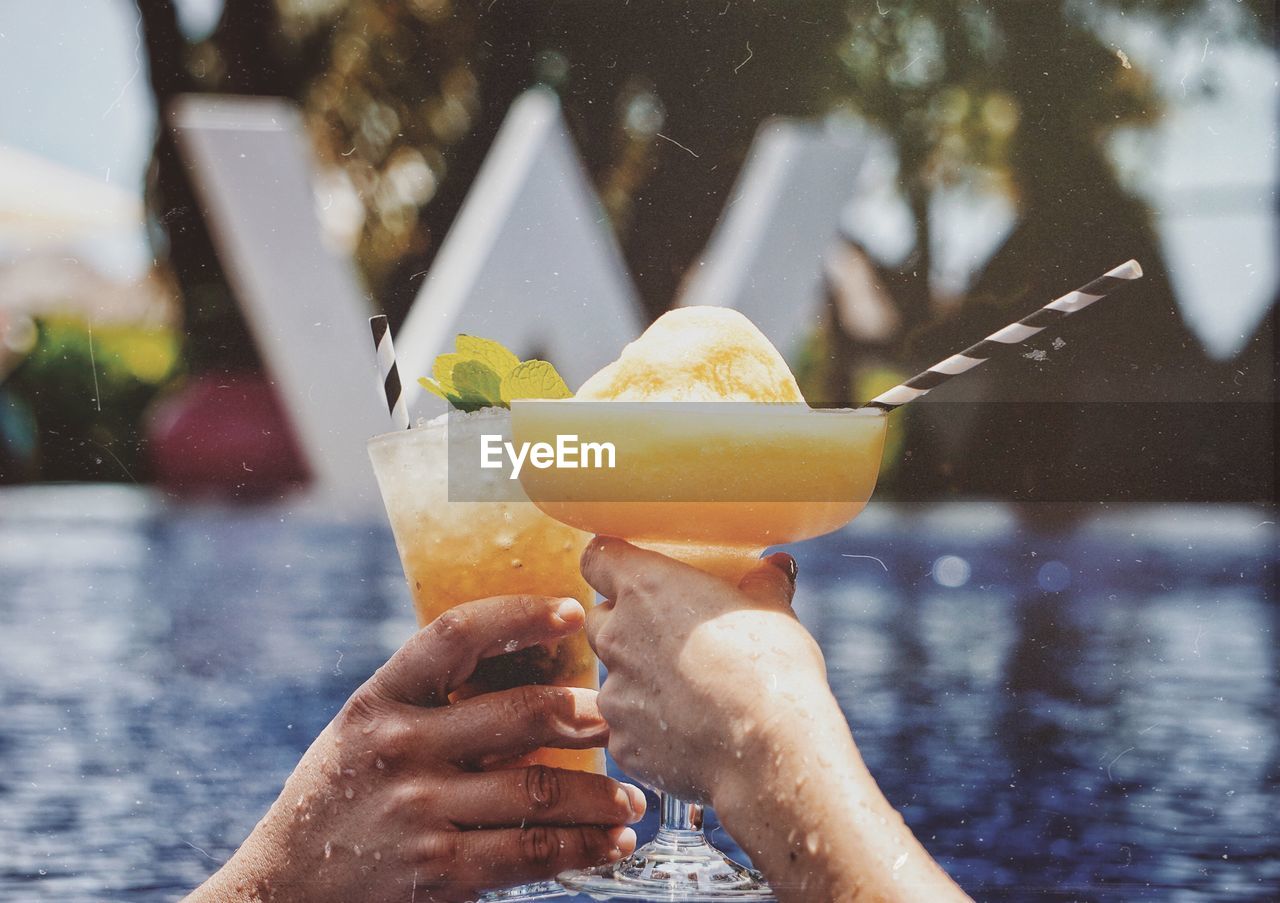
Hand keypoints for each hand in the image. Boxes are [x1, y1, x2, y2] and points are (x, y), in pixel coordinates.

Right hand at [187, 595, 644, 902]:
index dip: (520, 615)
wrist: (283, 888)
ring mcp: (419, 810)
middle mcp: (399, 746)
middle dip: (584, 713)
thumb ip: (430, 704)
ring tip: (632, 798)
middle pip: (517, 714)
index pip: (455, 636)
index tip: (572, 610)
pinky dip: (581, 847)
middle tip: (621, 716)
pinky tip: (611, 843)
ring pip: (537, 789)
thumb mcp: (365, 732)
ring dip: (598, 793)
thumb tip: (530, 676)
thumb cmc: (339, 798)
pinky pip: (529, 851)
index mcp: (380, 699)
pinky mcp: (438, 869)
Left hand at [581, 538, 969, 902]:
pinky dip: (650, 728)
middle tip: (669, 634)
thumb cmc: (772, 669)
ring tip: (691, 693)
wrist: (770, 751)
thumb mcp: (774, 611)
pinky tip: (691, 733)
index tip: (631, 569)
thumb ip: (763, 583)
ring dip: (640, 679)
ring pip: (615, 678)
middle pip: (600, 619)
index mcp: (646, 589)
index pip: (597, 558)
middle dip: (625, 624)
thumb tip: (776, 567)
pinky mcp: (622, 744)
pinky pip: (628, 728)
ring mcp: (615, 694)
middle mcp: (617, 637)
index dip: (612, 563)